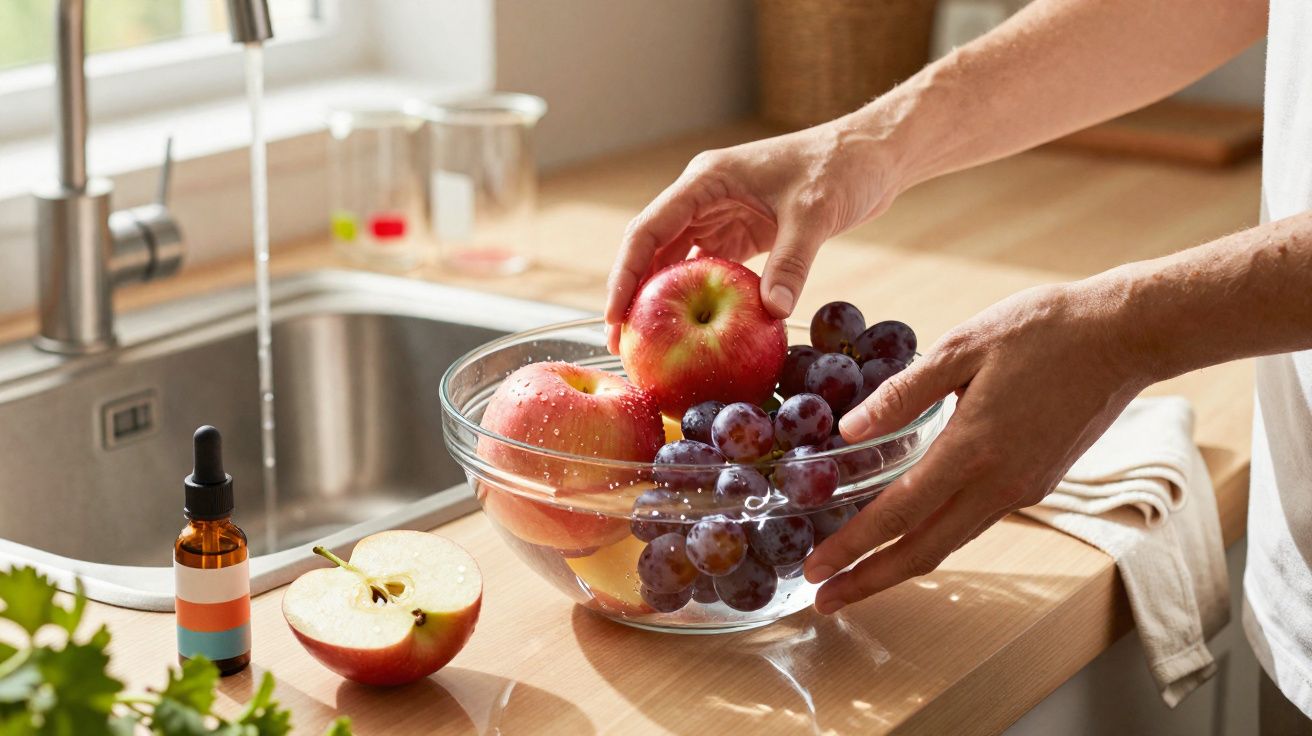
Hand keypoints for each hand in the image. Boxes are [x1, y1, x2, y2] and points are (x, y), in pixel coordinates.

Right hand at [604, 121, 900, 351]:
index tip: (615, 317)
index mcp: (706, 181)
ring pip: (675, 263)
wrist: (872, 156)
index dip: (625, 275)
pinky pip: (707, 270)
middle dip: (632, 297)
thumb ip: (793, 261)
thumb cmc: (842, 168)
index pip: (648, 231)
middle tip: (622, 346)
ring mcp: (720, 215)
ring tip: (647, 346)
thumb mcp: (816, 213)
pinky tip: (690, 334)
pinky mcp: (742, 233)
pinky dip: (697, 299)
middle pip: (652, 250)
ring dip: (660, 301)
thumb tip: (772, 312)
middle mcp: (704, 197)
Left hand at [803, 280, 1152, 613]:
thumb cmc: (1042, 331)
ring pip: (950, 543)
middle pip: (923, 552)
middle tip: (823, 601)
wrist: (1124, 336)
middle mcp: (999, 484)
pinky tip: (910, 535)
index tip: (815, 572)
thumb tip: (849, 430)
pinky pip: (973, 523)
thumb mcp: (962, 346)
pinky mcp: (1037, 483)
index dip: (852, 548)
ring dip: (900, 566)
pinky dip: (933, 539)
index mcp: (972, 449)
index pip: (898, 514)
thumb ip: (903, 393)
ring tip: (857, 577)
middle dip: (869, 581)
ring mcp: (1022, 489)